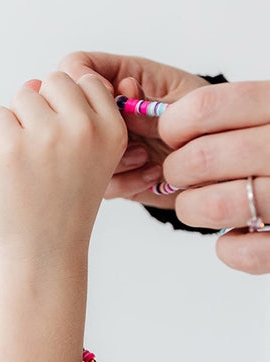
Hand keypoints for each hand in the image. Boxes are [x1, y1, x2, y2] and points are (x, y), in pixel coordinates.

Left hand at [0, 71, 126, 259]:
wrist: (45, 255)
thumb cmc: (63, 209)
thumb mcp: (91, 161)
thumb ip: (73, 117)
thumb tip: (34, 82)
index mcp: (112, 130)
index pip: (86, 81)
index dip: (68, 107)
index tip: (65, 143)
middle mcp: (84, 128)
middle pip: (53, 81)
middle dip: (43, 109)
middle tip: (44, 155)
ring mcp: (47, 136)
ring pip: (23, 95)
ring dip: (19, 123)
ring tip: (29, 163)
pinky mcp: (12, 148)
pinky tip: (11, 167)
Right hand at [58, 51, 208, 207]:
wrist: (217, 170)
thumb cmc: (210, 126)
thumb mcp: (186, 104)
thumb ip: (148, 100)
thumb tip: (118, 92)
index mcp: (126, 78)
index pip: (80, 66)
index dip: (81, 81)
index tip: (106, 97)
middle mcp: (109, 113)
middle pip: (72, 113)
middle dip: (97, 127)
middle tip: (129, 134)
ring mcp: (105, 146)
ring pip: (82, 152)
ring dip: (114, 157)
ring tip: (146, 155)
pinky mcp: (110, 177)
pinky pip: (101, 183)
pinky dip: (126, 181)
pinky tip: (152, 173)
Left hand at [159, 82, 269, 273]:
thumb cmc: (260, 141)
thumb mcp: (237, 109)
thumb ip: (187, 104)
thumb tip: (122, 94)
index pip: (202, 105)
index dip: (172, 123)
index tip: (172, 132)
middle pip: (199, 157)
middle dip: (175, 169)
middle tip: (179, 171)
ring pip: (214, 207)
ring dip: (192, 207)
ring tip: (200, 200)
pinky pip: (247, 251)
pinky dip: (231, 249)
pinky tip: (231, 239)